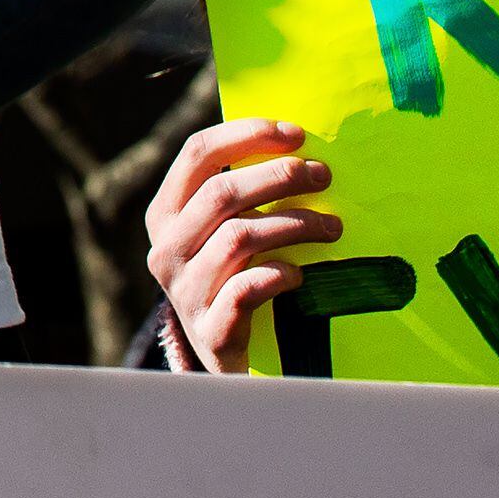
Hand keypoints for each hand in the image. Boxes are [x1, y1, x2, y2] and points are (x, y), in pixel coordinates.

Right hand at [140, 116, 336, 372]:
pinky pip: (246, 289)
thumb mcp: (224, 236)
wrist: (228, 363)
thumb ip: (243, 199)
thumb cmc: (237, 282)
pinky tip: (302, 273)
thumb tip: (301, 147)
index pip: (197, 154)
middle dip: (280, 176)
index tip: (297, 134)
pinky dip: (279, 274)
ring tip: (332, 227)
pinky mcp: (209, 329)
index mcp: (166, 213)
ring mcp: (183, 290)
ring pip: (238, 238)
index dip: (247, 136)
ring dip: (294, 224)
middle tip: (324, 176)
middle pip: (221, 193)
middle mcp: (166, 248)